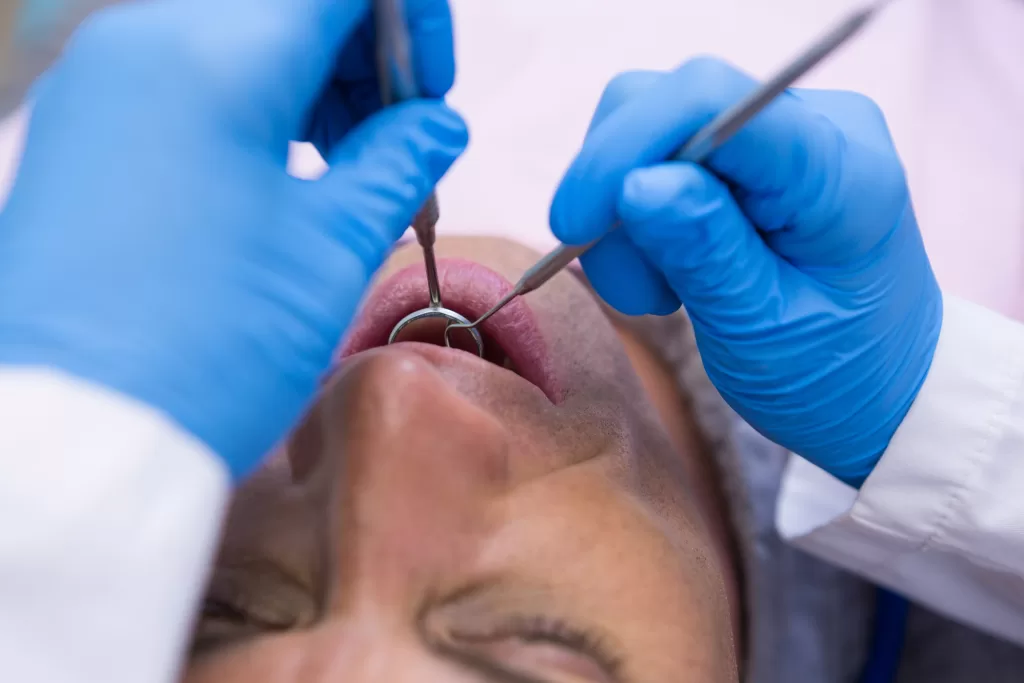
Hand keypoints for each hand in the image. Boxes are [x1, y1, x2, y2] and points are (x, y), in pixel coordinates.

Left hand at [0, 0, 467, 478]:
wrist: (78, 429)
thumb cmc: (208, 346)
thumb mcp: (332, 245)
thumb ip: (398, 160)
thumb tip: (436, 124)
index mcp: (218, 56)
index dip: (411, 21)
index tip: (427, 89)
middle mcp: (144, 41)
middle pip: (288, 4)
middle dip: (360, 53)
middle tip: (396, 134)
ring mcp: (101, 80)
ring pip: (236, 31)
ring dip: (308, 78)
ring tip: (344, 162)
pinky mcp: (82, 125)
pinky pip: (184, 72)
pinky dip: (250, 100)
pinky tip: (281, 171)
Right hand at [550, 59, 940, 484]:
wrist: (881, 388)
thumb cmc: (834, 372)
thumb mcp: (762, 331)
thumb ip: (704, 252)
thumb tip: (635, 182)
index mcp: (840, 171)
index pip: (707, 102)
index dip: (622, 150)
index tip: (573, 228)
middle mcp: (817, 126)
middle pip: (668, 103)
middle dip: (617, 190)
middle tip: (630, 285)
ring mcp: (785, 134)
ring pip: (651, 126)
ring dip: (625, 214)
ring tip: (660, 294)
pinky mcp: (755, 155)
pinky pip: (663, 155)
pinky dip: (639, 216)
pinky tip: (669, 274)